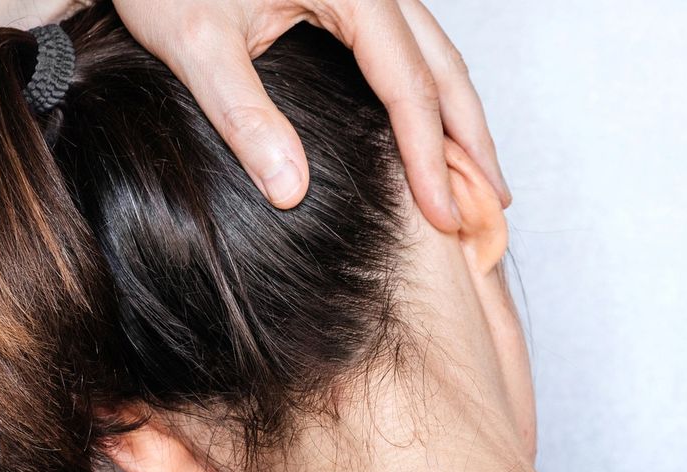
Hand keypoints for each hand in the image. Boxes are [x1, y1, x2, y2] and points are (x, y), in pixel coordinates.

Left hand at [114, 0, 510, 230]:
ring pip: (436, 55)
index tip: (443, 215)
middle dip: (473, 140)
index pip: (408, 85)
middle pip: (444, 68)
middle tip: (492, 204)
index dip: (430, 156)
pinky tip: (431, 132)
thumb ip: (242, 115)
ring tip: (478, 177)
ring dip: (460, 118)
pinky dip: (431, 95)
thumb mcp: (194, 41)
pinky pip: (411, 49)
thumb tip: (291, 192)